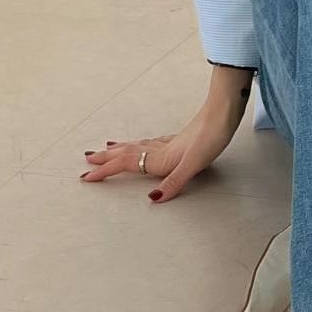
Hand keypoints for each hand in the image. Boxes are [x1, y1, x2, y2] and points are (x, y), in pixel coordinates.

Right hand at [80, 89, 248, 203]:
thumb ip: (174, 182)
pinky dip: (141, 144)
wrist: (224, 113)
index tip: (86, 176)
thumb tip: (153, 199)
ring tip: (107, 148)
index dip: (105, 170)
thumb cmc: (212, 137)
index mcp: (160, 157)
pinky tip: (146, 144)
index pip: (125, 163)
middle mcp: (161, 149)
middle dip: (105, 158)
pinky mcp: (180, 139)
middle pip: (127, 153)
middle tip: (86, 160)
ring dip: (120, 149)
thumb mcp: (194, 164)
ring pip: (138, 146)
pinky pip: (152, 142)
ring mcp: (170, 142)